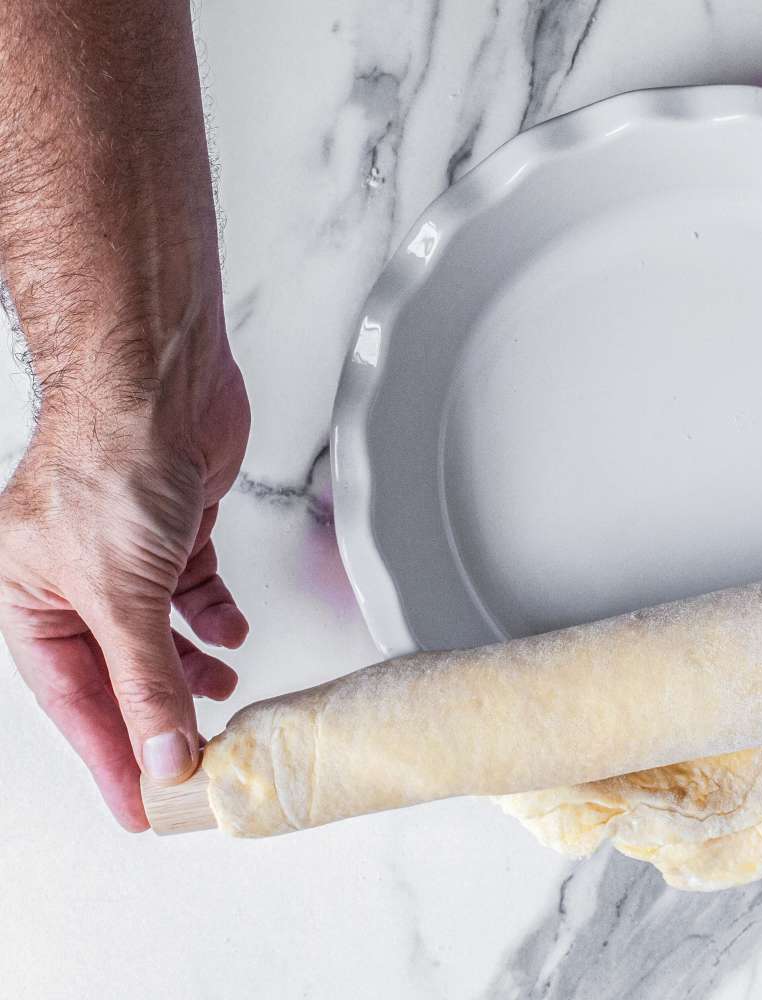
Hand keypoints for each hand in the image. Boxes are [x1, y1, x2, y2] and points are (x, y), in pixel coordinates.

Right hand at [0, 350, 250, 830]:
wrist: (156, 384)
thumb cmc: (107, 463)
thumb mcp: (123, 595)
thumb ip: (146, 678)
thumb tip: (161, 751)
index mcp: (27, 599)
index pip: (74, 701)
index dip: (111, 757)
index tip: (144, 807)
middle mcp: (69, 580)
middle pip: (118, 671)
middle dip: (159, 715)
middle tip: (196, 766)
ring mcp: (122, 555)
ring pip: (159, 635)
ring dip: (193, 670)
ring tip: (226, 699)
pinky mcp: (170, 530)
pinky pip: (192, 593)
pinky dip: (215, 616)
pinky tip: (232, 632)